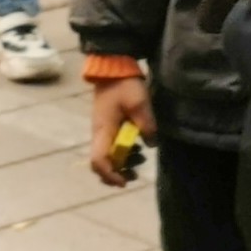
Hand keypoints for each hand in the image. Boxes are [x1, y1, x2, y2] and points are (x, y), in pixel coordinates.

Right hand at [87, 71, 155, 185]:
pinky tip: (137, 147)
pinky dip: (122, 153)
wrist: (113, 69)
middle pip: (100, 164)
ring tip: (140, 160)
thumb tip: (151, 145)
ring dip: (121, 164)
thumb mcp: (140, 104)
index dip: (110, 175)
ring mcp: (102, 130)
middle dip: (115, 174)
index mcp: (104, 131)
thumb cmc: (125, 85)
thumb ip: (146, 125)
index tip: (125, 181)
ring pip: (106, 157)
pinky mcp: (107, 126)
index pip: (99, 160)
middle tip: (134, 176)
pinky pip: (111, 147)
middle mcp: (99, 134)